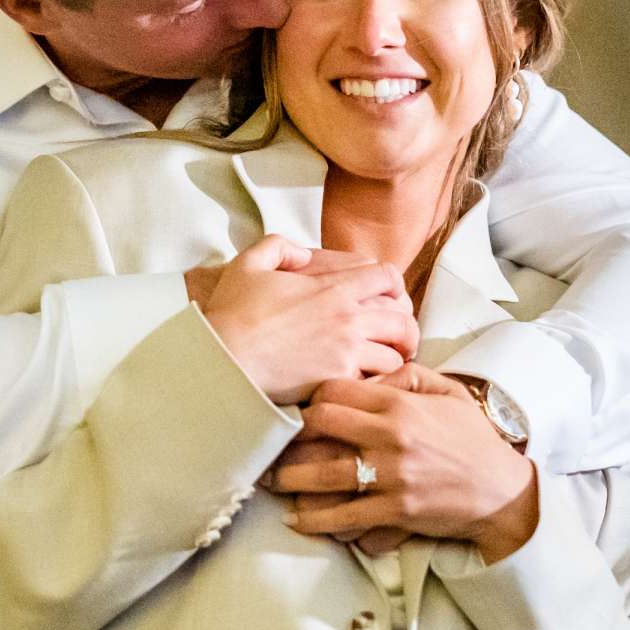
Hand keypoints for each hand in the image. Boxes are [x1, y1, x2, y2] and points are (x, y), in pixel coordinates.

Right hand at [196, 236, 418, 405]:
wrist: (224, 358)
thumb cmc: (232, 313)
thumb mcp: (249, 263)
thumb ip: (279, 246)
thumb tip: (304, 254)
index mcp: (332, 287)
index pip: (387, 276)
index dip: (394, 285)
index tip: (390, 298)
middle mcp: (347, 318)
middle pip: (403, 319)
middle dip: (406, 328)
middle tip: (399, 339)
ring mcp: (346, 351)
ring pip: (397, 355)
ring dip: (393, 358)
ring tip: (384, 364)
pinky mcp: (338, 379)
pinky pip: (376, 382)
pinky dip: (376, 383)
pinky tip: (366, 384)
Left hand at [277, 369, 539, 560]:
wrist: (502, 491)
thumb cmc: (473, 438)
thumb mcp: (449, 392)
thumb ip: (408, 375)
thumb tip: (372, 371)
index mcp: (401, 404)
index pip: (337, 390)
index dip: (311, 396)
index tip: (299, 406)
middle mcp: (391, 437)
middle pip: (322, 425)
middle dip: (292, 432)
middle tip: (273, 439)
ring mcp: (392, 476)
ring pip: (324, 473)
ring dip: (290, 478)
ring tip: (271, 479)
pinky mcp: (395, 511)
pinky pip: (345, 516)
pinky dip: (316, 520)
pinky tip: (296, 518)